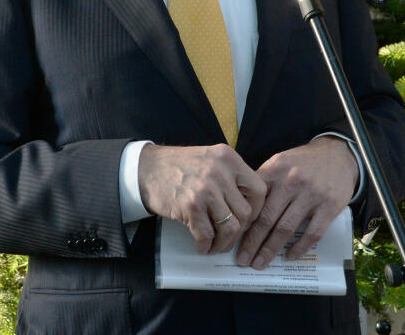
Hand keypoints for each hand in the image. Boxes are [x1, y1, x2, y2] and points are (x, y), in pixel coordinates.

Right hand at [139, 143, 266, 253]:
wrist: (146, 168)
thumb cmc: (178, 166)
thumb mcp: (210, 159)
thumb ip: (230, 175)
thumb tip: (249, 206)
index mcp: (228, 158)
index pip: (258, 189)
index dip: (257, 208)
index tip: (247, 218)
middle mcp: (220, 172)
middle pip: (246, 212)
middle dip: (240, 231)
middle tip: (230, 236)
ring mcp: (206, 189)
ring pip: (231, 227)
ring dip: (224, 243)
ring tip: (216, 245)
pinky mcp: (191, 206)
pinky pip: (207, 234)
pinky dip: (206, 245)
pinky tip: (202, 246)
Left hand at [236, 137, 357, 268]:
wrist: (338, 154)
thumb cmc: (303, 162)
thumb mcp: (280, 162)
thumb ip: (263, 181)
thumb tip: (242, 208)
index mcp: (275, 169)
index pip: (254, 200)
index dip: (242, 222)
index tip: (234, 238)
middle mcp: (292, 181)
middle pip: (267, 218)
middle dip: (252, 243)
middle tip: (242, 259)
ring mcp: (312, 194)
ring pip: (286, 228)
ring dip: (271, 249)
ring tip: (260, 263)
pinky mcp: (330, 206)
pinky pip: (312, 233)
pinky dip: (299, 248)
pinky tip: (289, 256)